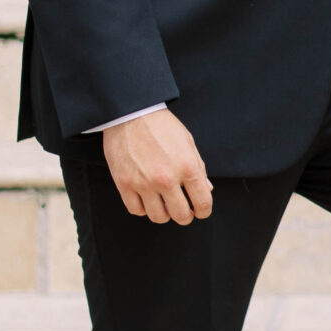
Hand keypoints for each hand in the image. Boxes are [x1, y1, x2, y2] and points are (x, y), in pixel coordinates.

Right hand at [103, 108, 213, 223]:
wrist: (131, 113)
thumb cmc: (161, 125)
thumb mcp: (187, 142)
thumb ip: (198, 168)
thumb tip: (206, 189)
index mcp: (187, 167)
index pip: (202, 203)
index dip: (204, 211)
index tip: (200, 210)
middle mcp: (166, 179)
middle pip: (181, 216)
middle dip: (186, 216)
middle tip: (183, 209)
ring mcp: (144, 183)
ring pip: (158, 217)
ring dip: (164, 213)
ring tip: (164, 203)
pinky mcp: (124, 184)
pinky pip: (136, 210)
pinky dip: (143, 208)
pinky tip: (146, 198)